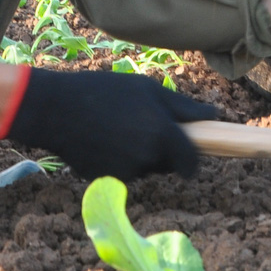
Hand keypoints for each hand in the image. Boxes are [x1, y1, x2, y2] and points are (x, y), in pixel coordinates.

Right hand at [2, 69, 219, 178]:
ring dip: (140, 156)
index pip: (191, 161)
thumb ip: (184, 107)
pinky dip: (119, 162)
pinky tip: (103, 142)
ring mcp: (126, 172)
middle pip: (167, 165)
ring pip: (145, 170)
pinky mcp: (107, 181)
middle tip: (141, 127)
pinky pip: (124, 175)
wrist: (55, 110)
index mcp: (163, 133)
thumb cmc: (105, 91)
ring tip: (117, 129)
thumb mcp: (147, 89)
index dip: (192, 161)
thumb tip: (215, 116)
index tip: (190, 158)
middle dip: (163, 152)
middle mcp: (147, 158)